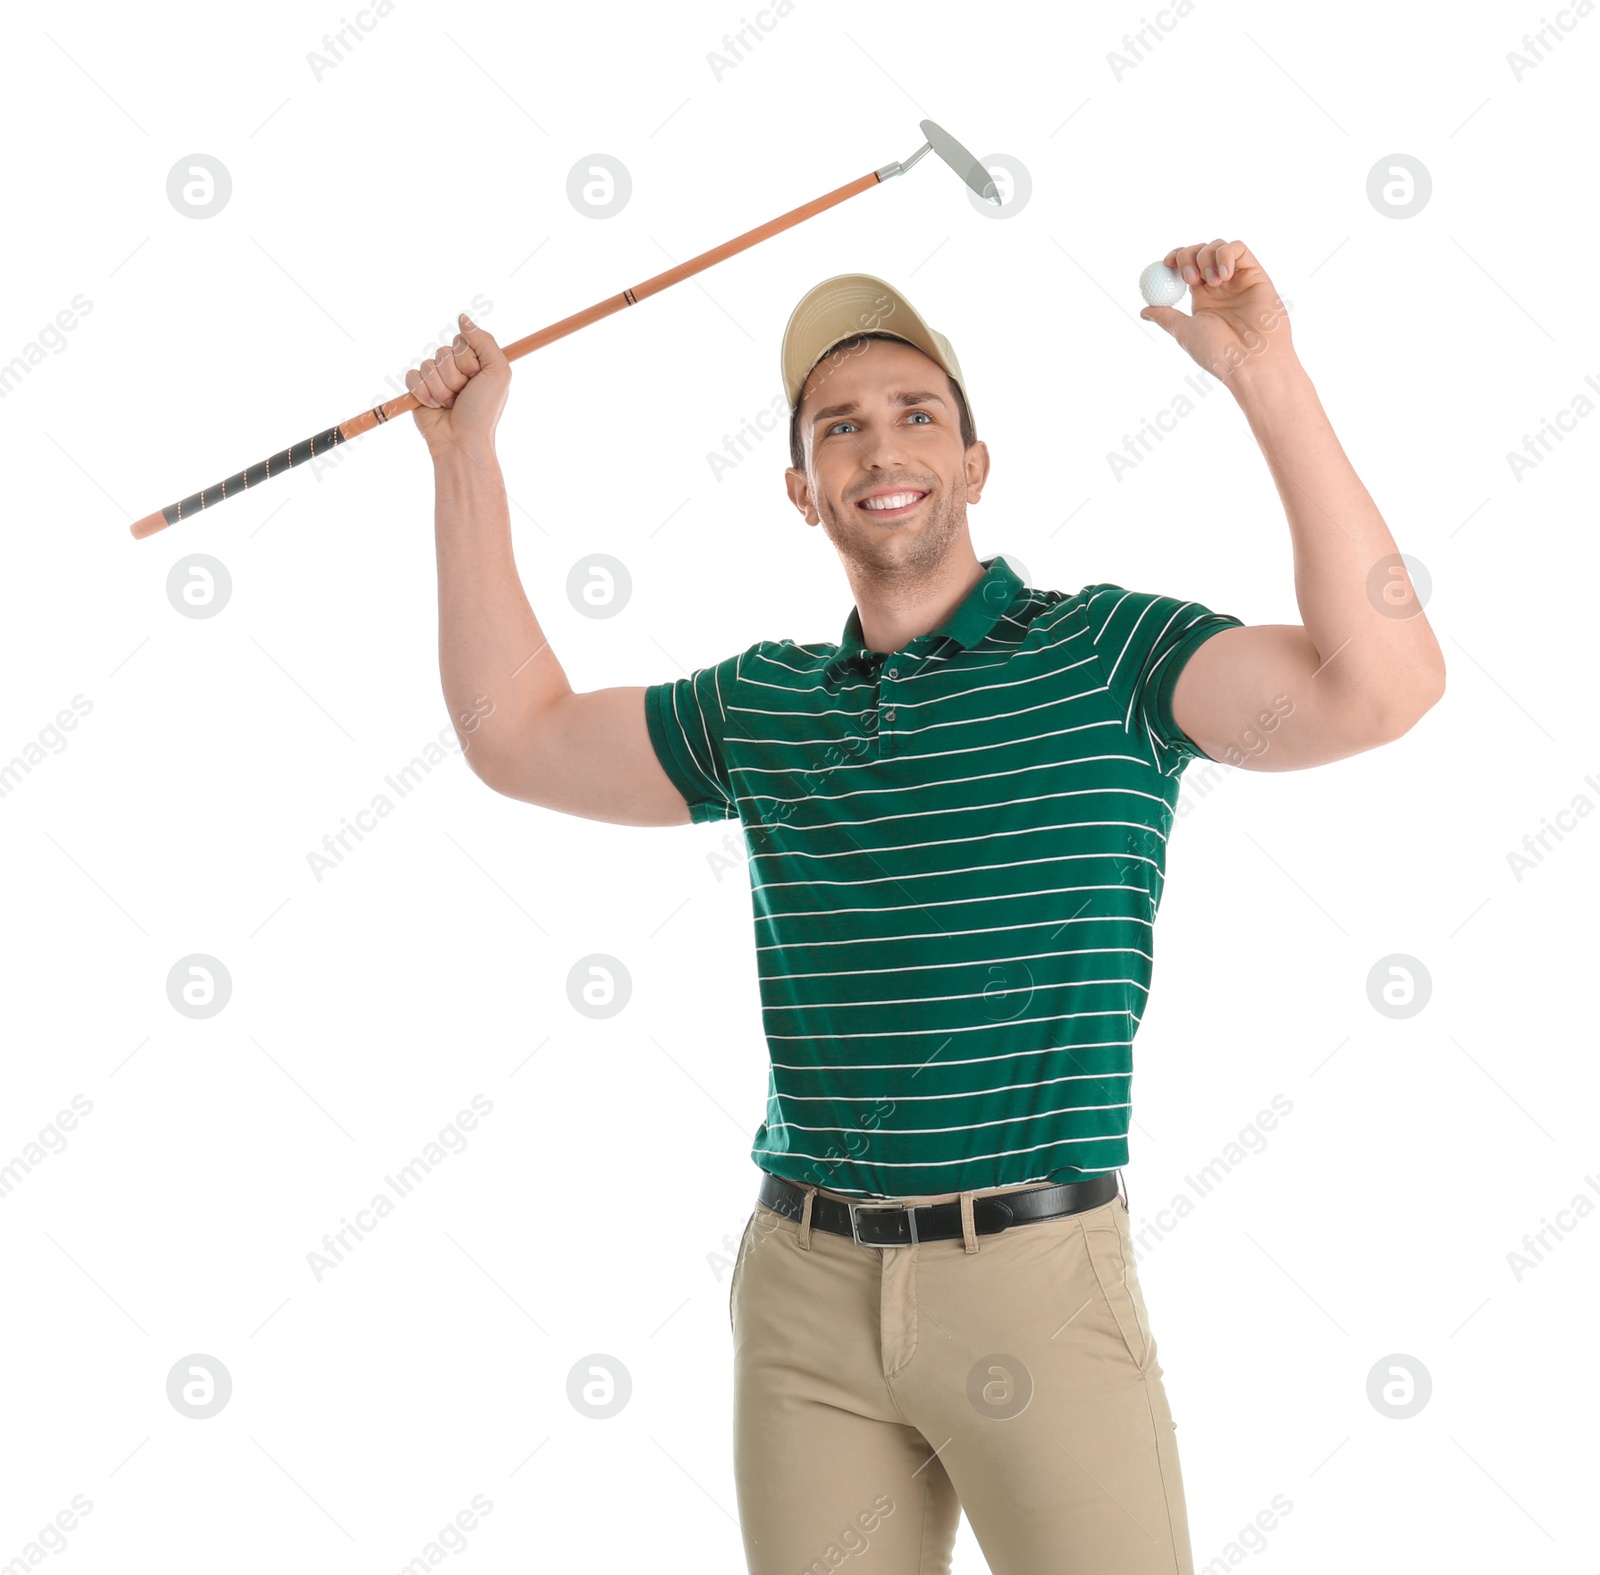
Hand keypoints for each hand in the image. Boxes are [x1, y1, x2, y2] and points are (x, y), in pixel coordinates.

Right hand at [407, 312, 510, 458]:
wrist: (462, 441)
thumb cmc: (483, 411)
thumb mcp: (497, 372)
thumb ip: (484, 341)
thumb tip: (462, 317)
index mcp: (475, 362)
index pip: (461, 341)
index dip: (468, 360)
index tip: (477, 378)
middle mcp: (455, 368)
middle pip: (443, 352)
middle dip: (454, 377)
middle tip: (463, 395)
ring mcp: (436, 378)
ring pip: (428, 365)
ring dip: (440, 389)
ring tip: (450, 404)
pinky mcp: (418, 389)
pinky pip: (412, 376)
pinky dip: (423, 393)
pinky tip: (434, 406)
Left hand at [1140, 239, 1296, 386]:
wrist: (1249, 360)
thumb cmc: (1217, 351)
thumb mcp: (1185, 331)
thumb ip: (1166, 317)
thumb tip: (1144, 311)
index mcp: (1202, 298)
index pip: (1185, 267)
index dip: (1175, 259)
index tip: (1166, 264)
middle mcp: (1220, 286)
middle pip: (1200, 252)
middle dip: (1188, 256)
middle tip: (1189, 278)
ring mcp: (1238, 278)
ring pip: (1218, 246)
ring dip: (1207, 257)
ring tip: (1211, 283)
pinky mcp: (1255, 274)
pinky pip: (1239, 248)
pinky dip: (1226, 254)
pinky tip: (1223, 276)